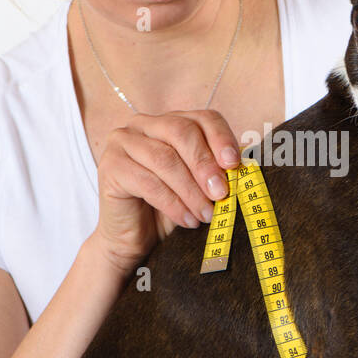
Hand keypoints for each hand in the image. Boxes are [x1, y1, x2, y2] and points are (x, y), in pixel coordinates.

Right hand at [91, 110, 241, 272]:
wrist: (134, 240)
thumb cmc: (171, 209)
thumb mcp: (200, 185)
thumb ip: (218, 169)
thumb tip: (247, 164)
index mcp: (169, 121)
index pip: (202, 118)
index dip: (221, 139)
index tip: (234, 165)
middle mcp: (142, 124)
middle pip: (181, 132)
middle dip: (205, 165)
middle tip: (221, 194)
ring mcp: (122, 142)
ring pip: (165, 159)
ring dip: (191, 190)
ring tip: (206, 214)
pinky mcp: (110, 166)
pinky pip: (148, 182)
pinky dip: (173, 203)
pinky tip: (187, 220)